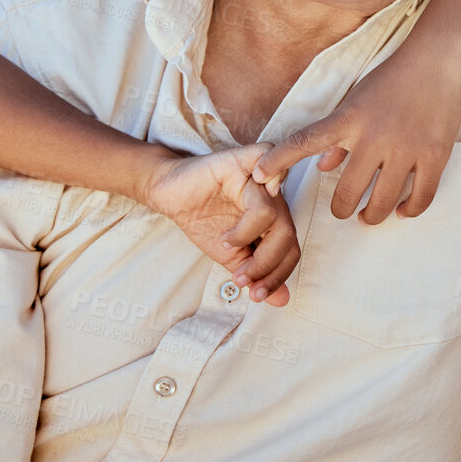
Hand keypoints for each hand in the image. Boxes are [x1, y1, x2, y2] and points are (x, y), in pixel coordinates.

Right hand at [138, 144, 298, 303]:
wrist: (169, 194)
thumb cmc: (202, 219)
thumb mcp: (230, 256)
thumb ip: (255, 275)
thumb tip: (281, 301)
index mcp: (274, 220)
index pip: (291, 250)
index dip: (277, 276)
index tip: (253, 295)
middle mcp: (274, 199)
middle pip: (287, 234)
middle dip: (266, 265)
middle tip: (240, 279)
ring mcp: (261, 179)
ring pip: (274, 214)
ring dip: (248, 238)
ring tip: (225, 245)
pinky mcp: (244, 160)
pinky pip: (267, 173)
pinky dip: (257, 198)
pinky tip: (233, 212)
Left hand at [252, 49, 460, 223]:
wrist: (437, 59)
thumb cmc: (393, 77)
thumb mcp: (358, 100)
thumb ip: (339, 136)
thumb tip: (323, 168)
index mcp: (349, 119)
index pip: (305, 142)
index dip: (279, 162)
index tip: (259, 177)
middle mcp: (374, 137)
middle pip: (347, 192)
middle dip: (340, 210)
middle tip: (342, 211)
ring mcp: (407, 148)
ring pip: (382, 202)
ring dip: (371, 216)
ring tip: (368, 215)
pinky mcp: (435, 155)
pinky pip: (420, 197)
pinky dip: (408, 210)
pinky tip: (400, 210)